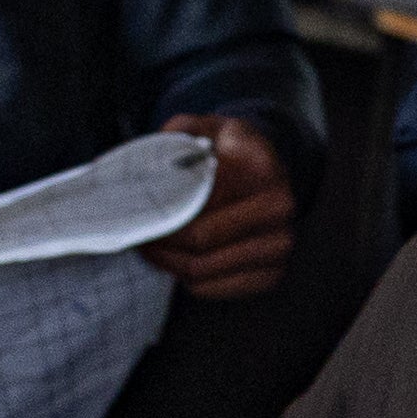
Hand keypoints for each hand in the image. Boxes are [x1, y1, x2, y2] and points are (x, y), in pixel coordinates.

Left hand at [142, 115, 298, 303]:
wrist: (268, 173)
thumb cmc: (229, 153)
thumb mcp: (206, 129)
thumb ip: (177, 137)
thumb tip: (147, 164)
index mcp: (261, 166)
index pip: (201, 198)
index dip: (162, 208)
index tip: (136, 210)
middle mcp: (279, 207)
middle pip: (200, 239)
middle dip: (161, 240)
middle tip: (136, 235)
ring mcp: (280, 244)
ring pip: (202, 269)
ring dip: (168, 263)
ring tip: (150, 248)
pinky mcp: (273, 274)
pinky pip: (213, 289)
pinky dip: (186, 279)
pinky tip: (176, 260)